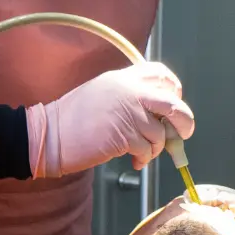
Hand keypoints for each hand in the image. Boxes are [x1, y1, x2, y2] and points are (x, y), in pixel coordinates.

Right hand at [28, 62, 194, 177]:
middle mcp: (129, 91)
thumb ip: (128, 95)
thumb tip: (157, 112)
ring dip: (156, 147)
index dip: (174, 88)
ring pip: (160, 133)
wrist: (49, 134)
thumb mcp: (102, 92)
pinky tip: (135, 161)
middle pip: (173, 102)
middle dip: (184, 121)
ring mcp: (128, 113)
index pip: (160, 73)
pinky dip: (144, 158)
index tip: (174, 102)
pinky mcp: (125, 136)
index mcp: (123, 78)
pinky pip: (147, 149)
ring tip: (142, 153)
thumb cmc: (72, 118)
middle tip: (182, 133)